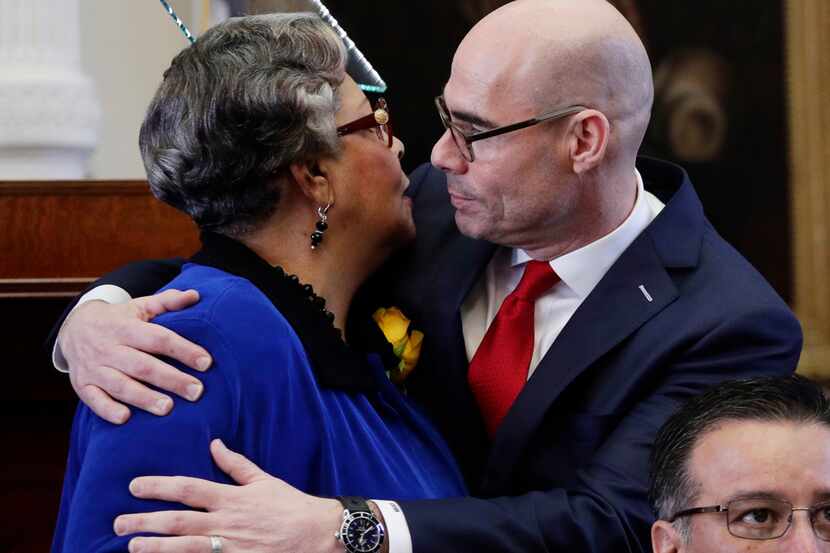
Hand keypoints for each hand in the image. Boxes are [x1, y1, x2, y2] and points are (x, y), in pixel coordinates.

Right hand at [61, 289, 212, 423]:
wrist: (73, 327)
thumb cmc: (118, 319)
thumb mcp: (140, 306)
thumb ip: (167, 302)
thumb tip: (195, 295)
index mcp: (126, 328)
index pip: (158, 339)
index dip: (183, 350)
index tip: (207, 362)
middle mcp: (109, 348)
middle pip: (143, 366)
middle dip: (171, 379)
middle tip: (196, 392)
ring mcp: (94, 368)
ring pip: (120, 385)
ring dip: (144, 398)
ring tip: (168, 408)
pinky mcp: (82, 385)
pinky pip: (93, 400)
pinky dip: (108, 410)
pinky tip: (125, 418)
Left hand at [114, 439, 343, 552]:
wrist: (315, 533)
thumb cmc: (289, 504)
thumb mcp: (263, 480)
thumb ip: (235, 464)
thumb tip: (214, 443)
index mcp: (231, 497)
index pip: (188, 489)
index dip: (159, 486)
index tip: (135, 485)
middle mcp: (225, 523)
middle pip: (177, 522)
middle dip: (145, 521)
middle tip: (119, 521)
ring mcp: (228, 547)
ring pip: (183, 548)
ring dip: (155, 547)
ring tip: (132, 546)